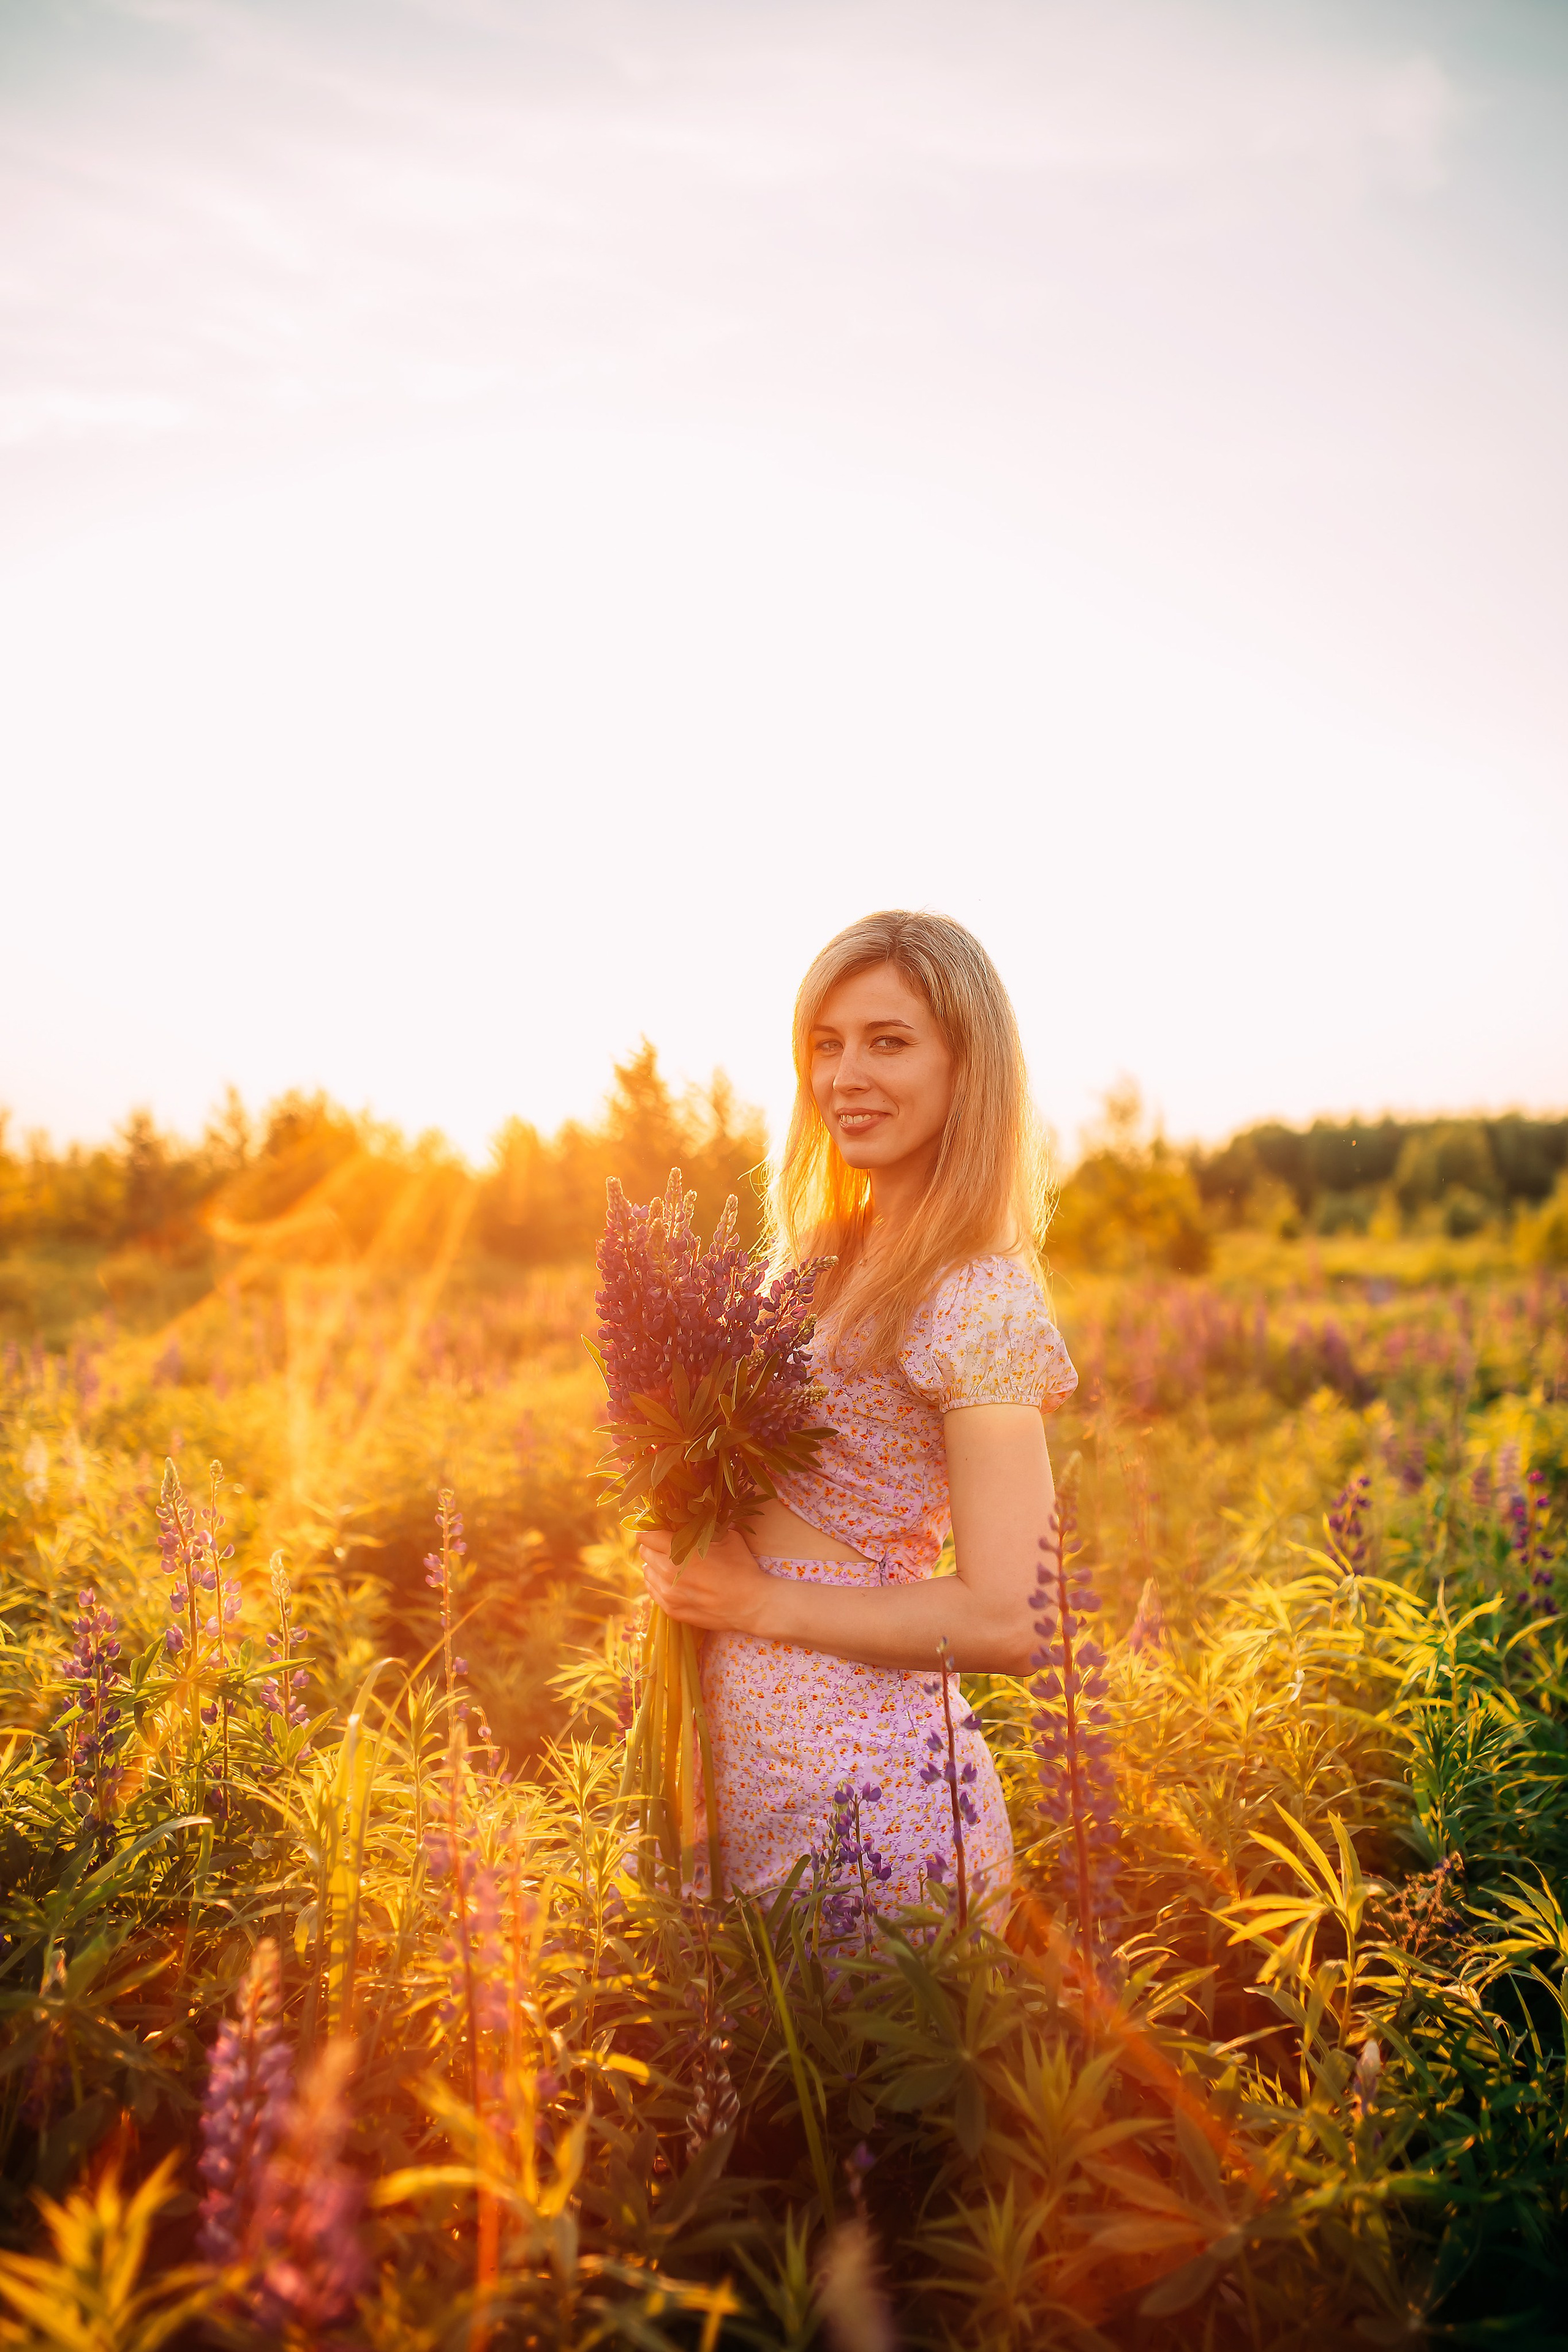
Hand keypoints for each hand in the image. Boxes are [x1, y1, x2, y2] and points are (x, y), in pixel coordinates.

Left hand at [638, 1525, 775, 1635]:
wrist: (751, 1604)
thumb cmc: (740, 1567)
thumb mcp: (725, 1537)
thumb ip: (703, 1529)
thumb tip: (690, 1519)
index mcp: (680, 1551)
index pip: (647, 1536)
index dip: (650, 1529)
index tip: (655, 1528)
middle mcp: (668, 1573)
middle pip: (644, 1553)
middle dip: (653, 1546)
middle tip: (666, 1544)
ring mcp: (668, 1594)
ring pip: (646, 1572)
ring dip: (654, 1565)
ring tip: (670, 1563)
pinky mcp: (672, 1610)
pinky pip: (653, 1591)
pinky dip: (658, 1583)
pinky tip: (672, 1580)